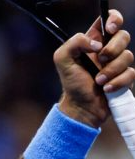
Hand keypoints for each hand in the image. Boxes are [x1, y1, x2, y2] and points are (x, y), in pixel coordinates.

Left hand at [55, 9, 134, 127]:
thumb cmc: (72, 83)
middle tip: (100, 59)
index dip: (114, 19)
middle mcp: (108, 49)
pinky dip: (117, 82)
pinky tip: (106, 88)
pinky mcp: (126, 77)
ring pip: (128, 55)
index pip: (109, 19)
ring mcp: (118, 63)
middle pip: (124, 35)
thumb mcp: (62, 60)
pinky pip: (131, 73)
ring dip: (111, 70)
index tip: (110, 29)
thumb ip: (74, 43)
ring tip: (98, 80)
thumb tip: (97, 44)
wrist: (81, 107)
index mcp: (94, 41)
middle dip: (113, 48)